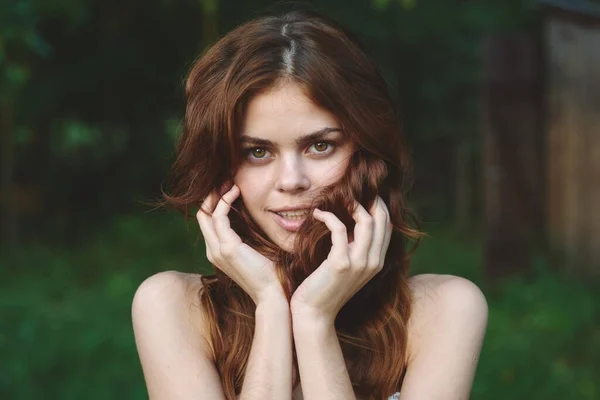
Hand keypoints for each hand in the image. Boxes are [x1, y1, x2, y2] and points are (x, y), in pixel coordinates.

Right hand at [197, 184, 284, 304]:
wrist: (272, 294)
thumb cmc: (269, 275)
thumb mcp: (255, 252)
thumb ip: (249, 238)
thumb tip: (253, 220)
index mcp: (218, 252)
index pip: (208, 223)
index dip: (214, 203)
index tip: (228, 188)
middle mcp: (213, 251)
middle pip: (202, 216)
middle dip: (211, 196)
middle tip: (225, 180)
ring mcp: (217, 250)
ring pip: (206, 214)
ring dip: (217, 195)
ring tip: (230, 182)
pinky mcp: (227, 247)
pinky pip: (219, 216)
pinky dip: (225, 201)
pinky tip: (235, 192)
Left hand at [289, 197, 392, 323]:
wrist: (314, 314)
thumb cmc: (326, 289)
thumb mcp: (348, 269)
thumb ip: (355, 251)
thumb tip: (352, 228)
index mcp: (377, 263)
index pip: (387, 227)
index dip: (379, 207)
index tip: (365, 196)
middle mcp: (372, 262)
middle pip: (382, 220)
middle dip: (371, 200)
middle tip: (354, 191)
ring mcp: (359, 263)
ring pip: (366, 222)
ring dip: (352, 205)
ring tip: (338, 199)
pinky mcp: (340, 263)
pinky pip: (339, 228)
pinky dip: (328, 217)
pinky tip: (318, 214)